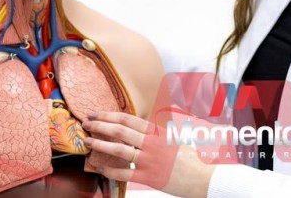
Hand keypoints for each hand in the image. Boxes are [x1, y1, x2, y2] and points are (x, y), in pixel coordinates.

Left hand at [82, 111, 215, 197]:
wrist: (203, 178)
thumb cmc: (190, 159)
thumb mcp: (174, 140)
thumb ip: (157, 135)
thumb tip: (140, 130)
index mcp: (158, 133)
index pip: (130, 119)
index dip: (111, 115)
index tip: (97, 113)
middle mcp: (152, 144)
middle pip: (121, 131)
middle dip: (101, 125)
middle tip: (87, 123)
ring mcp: (149, 161)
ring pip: (119, 150)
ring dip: (101, 144)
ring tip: (88, 141)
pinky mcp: (148, 178)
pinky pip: (124, 173)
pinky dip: (109, 170)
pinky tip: (99, 167)